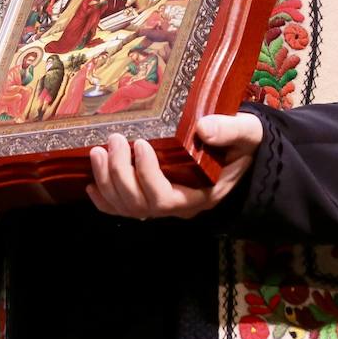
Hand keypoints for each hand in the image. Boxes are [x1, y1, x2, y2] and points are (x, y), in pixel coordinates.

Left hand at [86, 112, 263, 219]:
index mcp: (202, 194)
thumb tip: (203, 128)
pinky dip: (104, 200)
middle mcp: (180, 206)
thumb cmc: (242, 142)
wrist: (242, 151)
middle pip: (141, 204)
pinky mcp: (151, 197)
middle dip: (121, 174)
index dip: (148, 175)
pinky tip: (91, 183)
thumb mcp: (246, 132)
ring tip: (98, 152)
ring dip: (108, 182)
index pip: (167, 199)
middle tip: (114, 140)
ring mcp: (164, 204)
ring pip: (128, 208)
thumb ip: (228, 130)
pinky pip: (123, 210)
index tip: (140, 143)